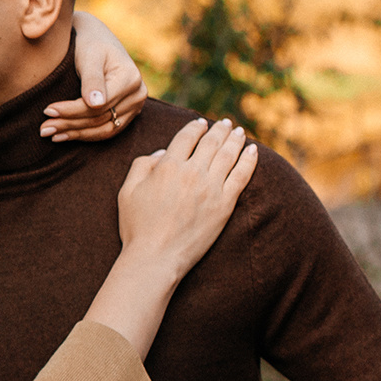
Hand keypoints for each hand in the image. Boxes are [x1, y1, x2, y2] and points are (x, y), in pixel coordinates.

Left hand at [44, 11, 150, 141]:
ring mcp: (135, 105)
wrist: (97, 38)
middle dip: (68, 124)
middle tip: (43, 129)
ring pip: (103, 129)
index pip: (97, 105)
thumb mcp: (89, 56)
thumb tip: (96, 104)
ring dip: (75, 134)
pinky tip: (64, 136)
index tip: (46, 111)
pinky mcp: (128, 113)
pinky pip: (107, 130)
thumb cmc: (89, 42)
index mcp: (130, 79)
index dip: (70, 110)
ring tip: (50, 134)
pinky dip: (85, 134)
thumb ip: (92, 79)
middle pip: (99, 119)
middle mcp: (138, 94)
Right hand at [116, 117, 258, 276]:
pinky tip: (253, 150)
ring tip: (238, 132)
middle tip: (225, 123)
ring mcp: (211, 188)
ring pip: (228, 155)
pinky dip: (249, 160)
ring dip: (235, 140)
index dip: (194, 127)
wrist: (156, 257)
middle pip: (210, 142)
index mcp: (167, 166)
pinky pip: (241, 176)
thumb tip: (162, 153)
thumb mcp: (127, 191)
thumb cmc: (137, 227)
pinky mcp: (225, 204)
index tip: (200, 124)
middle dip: (219, 130)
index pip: (186, 137)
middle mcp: (192, 172)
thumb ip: (141, 165)